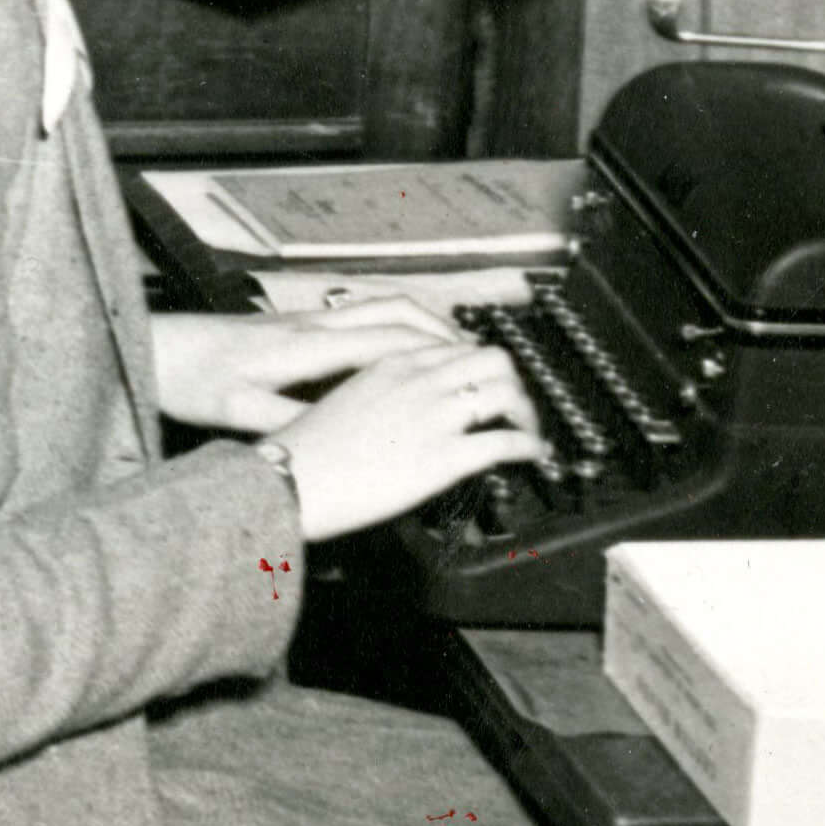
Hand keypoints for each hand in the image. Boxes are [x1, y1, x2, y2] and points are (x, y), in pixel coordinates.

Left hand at [152, 298, 464, 433]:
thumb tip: (334, 436)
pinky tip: (398, 353)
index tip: (474, 369)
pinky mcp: (295, 325)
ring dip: (421, 324)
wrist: (156, 348)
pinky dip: (392, 326)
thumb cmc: (191, 380)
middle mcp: (313, 325)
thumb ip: (289, 422)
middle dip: (444, 334)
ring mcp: (305, 321)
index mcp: (306, 347)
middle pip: (395, 314)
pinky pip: (361, 316)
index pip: (387, 339)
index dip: (436, 352)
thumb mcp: (238, 411)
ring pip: (380, 307)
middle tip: (482, 363)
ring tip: (454, 353)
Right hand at [261, 338, 549, 541]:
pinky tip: (532, 456)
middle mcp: (419, 380)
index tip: (485, 386)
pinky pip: (506, 442)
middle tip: (512, 408)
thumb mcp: (346, 400)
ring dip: (527, 413)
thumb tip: (407, 412)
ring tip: (527, 432)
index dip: (480, 367)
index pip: (457, 347)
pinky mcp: (446, 456)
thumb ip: (383, 394)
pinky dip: (529, 447)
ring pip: (508, 393)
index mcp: (392, 363)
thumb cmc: (308, 448)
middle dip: (513, 383)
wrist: (293, 479)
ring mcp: (434, 416)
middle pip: (494, 359)